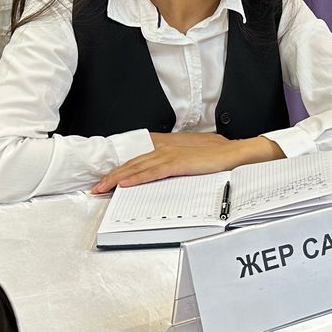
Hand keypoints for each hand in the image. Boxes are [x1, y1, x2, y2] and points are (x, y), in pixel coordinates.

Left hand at [92, 134, 282, 193]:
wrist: (234, 152)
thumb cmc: (218, 154)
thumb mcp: (193, 153)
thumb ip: (178, 157)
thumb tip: (168, 166)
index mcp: (168, 144)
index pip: (139, 155)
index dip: (121, 166)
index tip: (108, 176)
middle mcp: (166, 147)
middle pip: (133, 161)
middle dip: (112, 174)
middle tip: (97, 185)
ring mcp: (171, 154)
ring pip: (137, 166)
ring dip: (118, 178)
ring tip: (103, 187)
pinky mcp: (178, 163)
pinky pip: (152, 172)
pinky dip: (137, 178)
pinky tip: (125, 184)